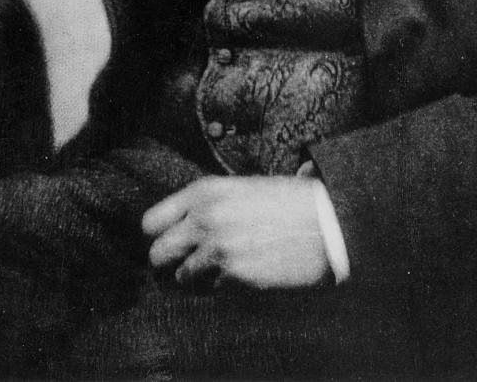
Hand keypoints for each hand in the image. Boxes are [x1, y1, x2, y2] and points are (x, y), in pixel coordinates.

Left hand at [142, 175, 328, 291]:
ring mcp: (218, 250)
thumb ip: (208, 205)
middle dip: (169, 261)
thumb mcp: (241, 188)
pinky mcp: (235, 277)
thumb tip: (185, 227)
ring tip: (224, 266)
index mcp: (204, 192)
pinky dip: (225, 285)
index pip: (151, 222)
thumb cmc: (287, 201)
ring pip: (182, 278)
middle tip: (187, 262)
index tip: (172, 239)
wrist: (326, 221)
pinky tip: (246, 271)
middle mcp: (204, 219)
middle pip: (157, 254)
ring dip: (198, 277)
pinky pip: (214, 289)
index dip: (160, 234)